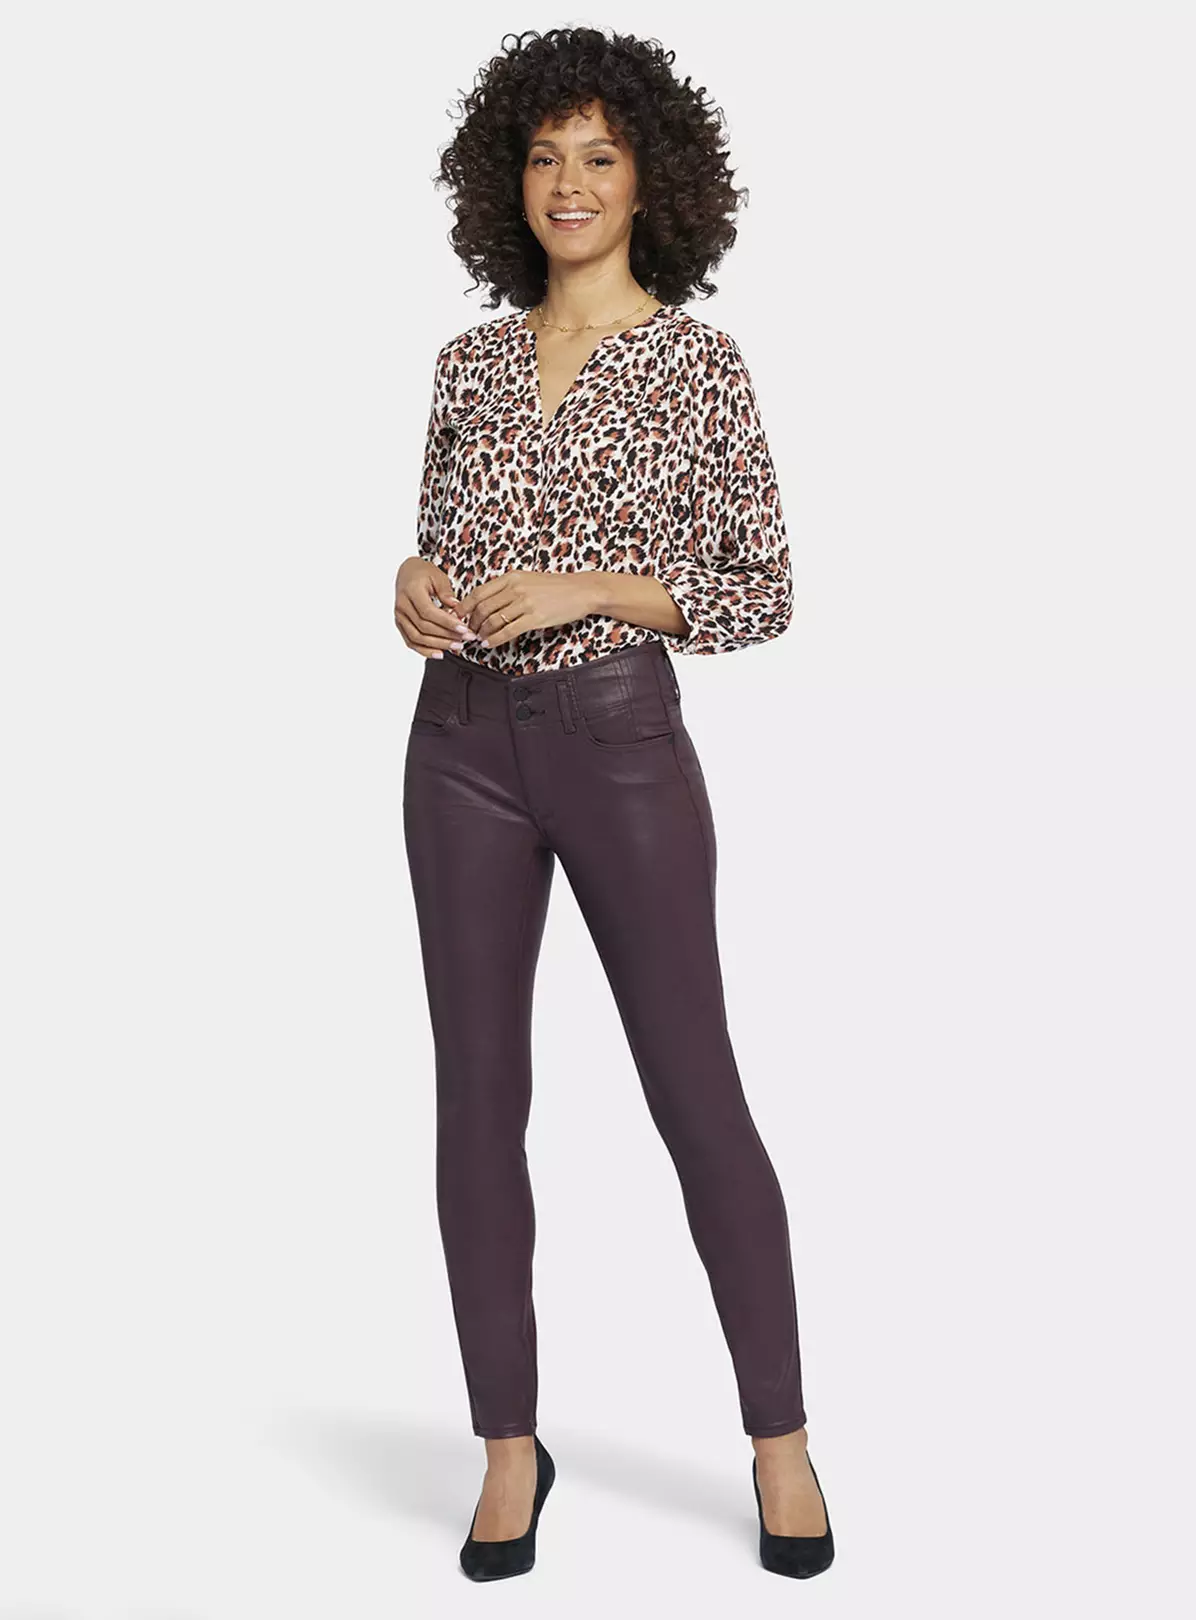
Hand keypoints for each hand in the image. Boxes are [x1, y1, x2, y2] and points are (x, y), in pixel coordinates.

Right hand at [394, 557, 477, 657]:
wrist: (407, 573)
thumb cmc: (424, 573)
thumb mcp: (438, 577)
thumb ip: (446, 593)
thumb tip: (457, 609)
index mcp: (411, 591)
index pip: (429, 612)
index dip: (447, 623)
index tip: (464, 629)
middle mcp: (402, 605)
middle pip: (424, 627)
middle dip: (447, 636)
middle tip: (466, 639)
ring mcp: (399, 616)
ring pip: (417, 638)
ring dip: (438, 645)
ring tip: (457, 647)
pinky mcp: (400, 625)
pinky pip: (411, 642)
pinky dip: (425, 650)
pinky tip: (440, 653)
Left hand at [454, 569, 601, 649]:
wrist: (581, 591)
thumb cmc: (555, 587)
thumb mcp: (528, 580)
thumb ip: (508, 588)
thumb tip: (487, 602)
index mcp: (511, 577)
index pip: (479, 592)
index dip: (465, 606)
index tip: (459, 616)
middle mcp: (515, 588)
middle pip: (483, 608)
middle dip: (472, 622)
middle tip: (468, 631)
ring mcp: (525, 603)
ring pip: (493, 620)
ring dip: (482, 632)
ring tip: (479, 638)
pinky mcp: (535, 618)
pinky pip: (508, 631)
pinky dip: (494, 639)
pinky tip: (489, 643)